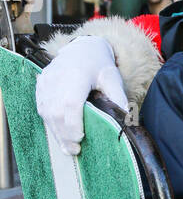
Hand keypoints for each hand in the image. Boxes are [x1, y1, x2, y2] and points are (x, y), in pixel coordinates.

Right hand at [35, 34, 129, 154]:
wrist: (81, 48)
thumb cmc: (99, 64)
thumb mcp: (112, 78)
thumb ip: (118, 97)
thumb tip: (126, 119)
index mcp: (76, 75)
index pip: (70, 104)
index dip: (73, 124)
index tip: (80, 138)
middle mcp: (57, 78)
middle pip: (56, 112)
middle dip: (65, 135)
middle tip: (75, 150)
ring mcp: (46, 82)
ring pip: (47, 112)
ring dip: (57, 133)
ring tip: (68, 148)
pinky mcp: (41, 85)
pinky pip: (41, 108)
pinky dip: (49, 123)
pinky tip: (58, 135)